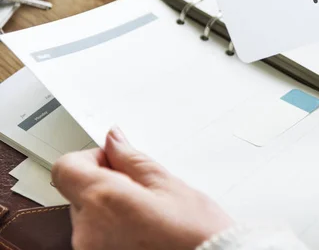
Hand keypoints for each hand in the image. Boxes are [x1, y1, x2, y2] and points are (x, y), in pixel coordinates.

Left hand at [52, 128, 232, 249]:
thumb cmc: (196, 233)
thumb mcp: (168, 184)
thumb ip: (132, 159)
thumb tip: (114, 140)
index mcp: (103, 199)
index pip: (66, 167)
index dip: (91, 158)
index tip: (116, 161)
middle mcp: (87, 230)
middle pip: (79, 190)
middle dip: (106, 183)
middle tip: (142, 189)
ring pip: (88, 214)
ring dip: (110, 207)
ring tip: (147, 214)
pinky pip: (95, 235)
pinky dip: (113, 228)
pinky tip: (142, 229)